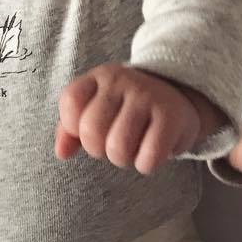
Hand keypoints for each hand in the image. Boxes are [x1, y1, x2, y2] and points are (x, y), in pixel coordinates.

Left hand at [55, 64, 202, 174]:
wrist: (180, 96)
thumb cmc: (129, 109)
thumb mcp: (97, 107)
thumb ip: (70, 128)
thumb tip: (62, 153)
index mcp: (100, 76)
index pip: (71, 103)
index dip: (75, 127)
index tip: (95, 128)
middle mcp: (123, 81)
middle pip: (91, 131)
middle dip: (99, 149)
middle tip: (116, 142)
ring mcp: (148, 96)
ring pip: (118, 148)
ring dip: (124, 159)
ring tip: (134, 147)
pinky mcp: (171, 117)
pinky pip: (147, 158)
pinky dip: (147, 164)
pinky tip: (153, 151)